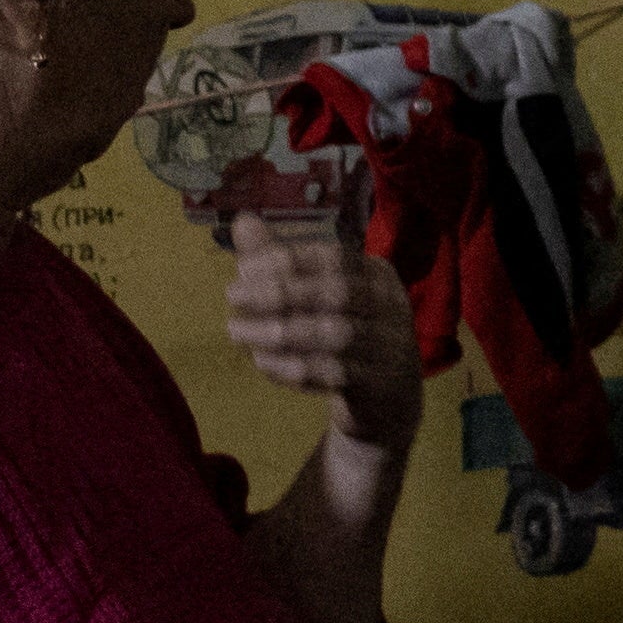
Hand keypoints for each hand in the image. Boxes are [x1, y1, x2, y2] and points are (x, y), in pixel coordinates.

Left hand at [227, 208, 424, 469]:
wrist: (389, 400)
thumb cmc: (347, 336)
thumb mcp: (320, 296)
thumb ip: (283, 262)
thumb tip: (242, 221)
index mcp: (377, 274)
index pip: (335, 257)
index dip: (288, 259)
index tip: (242, 267)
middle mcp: (390, 306)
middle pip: (336, 292)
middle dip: (279, 292)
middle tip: (232, 296)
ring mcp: (389, 347)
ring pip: (333, 335)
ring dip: (279, 332)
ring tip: (235, 331)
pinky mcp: (378, 385)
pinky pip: (332, 375)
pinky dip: (292, 368)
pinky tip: (261, 363)